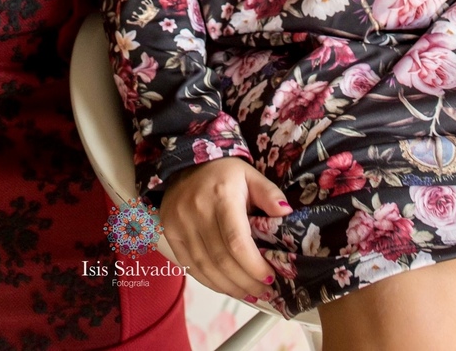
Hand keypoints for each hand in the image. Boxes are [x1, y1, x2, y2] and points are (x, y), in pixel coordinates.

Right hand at [159, 156, 289, 303]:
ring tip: (248, 293)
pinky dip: (209, 282)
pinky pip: (190, 266)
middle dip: (246, 282)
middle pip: (222, 260)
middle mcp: (197, 211)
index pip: (237, 242)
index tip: (269, 277)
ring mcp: (180, 223)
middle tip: (263, 291)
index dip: (254, 266)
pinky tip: (225, 286)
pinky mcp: (170, 232)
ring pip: (206, 267)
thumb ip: (269, 194)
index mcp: (221, 196)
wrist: (185, 163)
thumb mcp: (250, 175)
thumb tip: (286, 213)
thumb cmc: (223, 173)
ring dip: (229, 287)